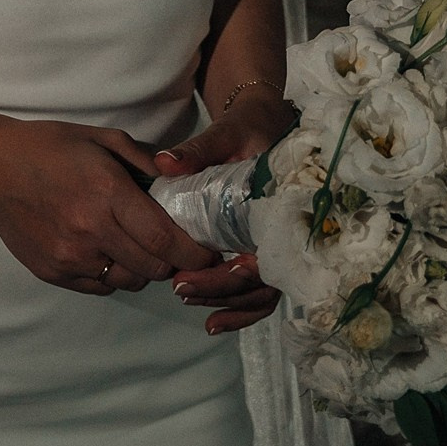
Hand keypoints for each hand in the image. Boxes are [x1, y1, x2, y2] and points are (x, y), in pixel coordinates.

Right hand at [0, 117, 218, 296]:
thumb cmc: (49, 148)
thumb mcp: (103, 139)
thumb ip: (147, 160)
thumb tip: (183, 181)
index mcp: (107, 194)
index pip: (167, 241)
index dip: (196, 253)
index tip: (208, 250)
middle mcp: (90, 231)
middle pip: (155, 268)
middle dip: (173, 260)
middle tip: (173, 245)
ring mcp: (70, 257)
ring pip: (130, 280)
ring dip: (141, 267)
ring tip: (133, 243)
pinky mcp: (54, 272)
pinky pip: (101, 285)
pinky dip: (111, 272)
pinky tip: (103, 248)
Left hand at [155, 88, 294, 333]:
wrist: (265, 126)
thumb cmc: (248, 132)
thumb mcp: (226, 135)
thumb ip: (198, 152)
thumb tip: (164, 163)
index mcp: (278, 210)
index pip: (261, 258)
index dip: (232, 275)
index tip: (195, 274)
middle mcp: (282, 235)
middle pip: (260, 284)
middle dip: (220, 292)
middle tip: (180, 288)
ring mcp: (274, 247)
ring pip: (259, 293)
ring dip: (226, 304)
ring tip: (187, 300)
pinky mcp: (261, 250)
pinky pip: (257, 289)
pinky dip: (236, 307)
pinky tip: (210, 318)